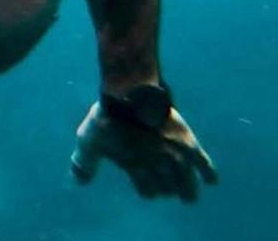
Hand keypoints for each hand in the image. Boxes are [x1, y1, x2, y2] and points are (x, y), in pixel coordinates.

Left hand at [70, 102, 217, 201]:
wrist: (130, 93)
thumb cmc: (107, 117)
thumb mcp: (89, 140)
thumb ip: (85, 162)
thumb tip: (79, 181)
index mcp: (137, 168)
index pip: (148, 191)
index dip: (148, 191)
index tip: (148, 190)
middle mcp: (158, 166)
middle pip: (169, 188)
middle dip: (168, 190)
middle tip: (171, 192)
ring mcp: (174, 155)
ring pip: (186, 181)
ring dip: (187, 190)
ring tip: (188, 197)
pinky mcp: (188, 141)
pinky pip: (203, 162)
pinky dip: (208, 173)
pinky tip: (211, 181)